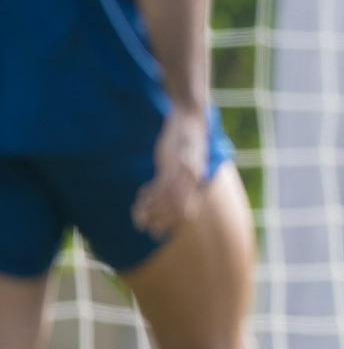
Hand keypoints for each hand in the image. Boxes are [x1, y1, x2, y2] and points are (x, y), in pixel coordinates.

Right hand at [132, 104, 207, 238]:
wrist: (190, 118)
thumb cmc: (186, 141)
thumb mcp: (183, 163)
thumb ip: (177, 179)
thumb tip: (162, 193)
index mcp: (200, 182)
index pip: (187, 213)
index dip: (170, 224)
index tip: (154, 231)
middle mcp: (196, 181)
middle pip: (178, 212)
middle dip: (160, 222)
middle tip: (142, 226)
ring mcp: (186, 173)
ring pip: (168, 202)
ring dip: (152, 210)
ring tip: (138, 215)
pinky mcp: (175, 163)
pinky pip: (162, 186)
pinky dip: (151, 195)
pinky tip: (141, 195)